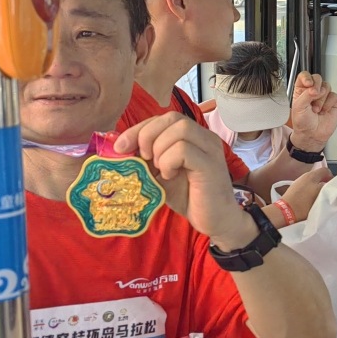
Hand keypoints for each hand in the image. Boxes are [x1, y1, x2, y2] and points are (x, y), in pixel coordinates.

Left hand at [115, 113, 251, 247]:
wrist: (215, 220)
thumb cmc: (189, 197)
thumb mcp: (161, 174)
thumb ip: (147, 159)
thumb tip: (121, 149)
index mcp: (194, 136)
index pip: (165, 118)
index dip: (140, 128)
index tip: (121, 147)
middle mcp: (205, 137)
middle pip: (173, 117)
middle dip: (148, 135)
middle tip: (142, 158)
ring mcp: (210, 149)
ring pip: (180, 129)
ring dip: (160, 149)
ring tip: (159, 169)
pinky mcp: (210, 165)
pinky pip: (184, 150)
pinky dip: (169, 161)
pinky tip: (170, 176)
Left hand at [279, 167, 331, 222]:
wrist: (285, 211)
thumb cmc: (304, 205)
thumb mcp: (320, 196)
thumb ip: (326, 188)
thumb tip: (329, 185)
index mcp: (312, 176)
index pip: (326, 171)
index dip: (331, 178)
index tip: (333, 186)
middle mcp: (305, 175)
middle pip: (318, 175)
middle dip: (324, 182)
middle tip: (326, 192)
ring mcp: (299, 181)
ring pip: (312, 181)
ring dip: (316, 186)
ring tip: (318, 196)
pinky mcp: (294, 187)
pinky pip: (306, 185)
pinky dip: (309, 189)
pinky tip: (309, 198)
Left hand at [290, 72, 336, 151]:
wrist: (312, 135)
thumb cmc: (302, 123)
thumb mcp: (299, 107)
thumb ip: (306, 95)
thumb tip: (315, 89)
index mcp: (302, 90)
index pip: (305, 76)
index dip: (307, 77)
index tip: (309, 84)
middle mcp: (313, 91)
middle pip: (317, 78)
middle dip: (316, 87)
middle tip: (313, 97)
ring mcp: (324, 96)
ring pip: (326, 86)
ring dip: (321, 99)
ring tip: (317, 110)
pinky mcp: (333, 101)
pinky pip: (334, 96)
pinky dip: (328, 104)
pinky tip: (324, 111)